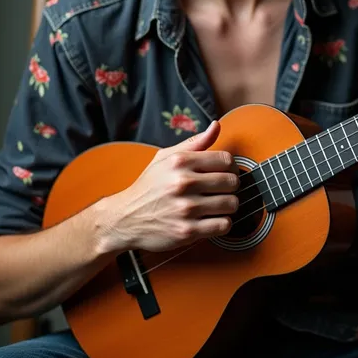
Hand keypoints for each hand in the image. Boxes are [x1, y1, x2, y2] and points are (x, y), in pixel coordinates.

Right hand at [101, 121, 239, 252]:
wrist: (125, 217)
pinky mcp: (187, 231)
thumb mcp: (166, 157)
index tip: (226, 172)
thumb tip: (216, 126)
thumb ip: (195, 142)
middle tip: (223, 189)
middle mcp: (183, 183)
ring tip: (218, 205)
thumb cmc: (149, 186)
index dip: (231, 166)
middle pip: (231, 181)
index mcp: (180, 162)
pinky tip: (212, 219)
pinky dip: (222, 223)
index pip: (225, 159)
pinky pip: (223, 226)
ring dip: (228, 205)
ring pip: (231, 204)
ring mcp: (186, 208)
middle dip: (231, 186)